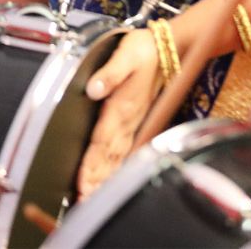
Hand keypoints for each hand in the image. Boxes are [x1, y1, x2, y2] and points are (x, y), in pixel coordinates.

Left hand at [78, 26, 165, 197]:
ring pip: (116, 157)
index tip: (82, 183)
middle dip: (95, 180)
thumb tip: (94, 89)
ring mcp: (132, 123)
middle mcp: (127, 120)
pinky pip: (124, 151)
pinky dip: (116, 168)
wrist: (168, 49)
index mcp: (122, 107)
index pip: (103, 141)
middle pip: (108, 157)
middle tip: (82, 201)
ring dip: (104, 178)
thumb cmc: (144, 50)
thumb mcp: (126, 55)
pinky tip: (109, 179)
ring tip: (91, 198)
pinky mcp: (134, 121)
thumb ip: (110, 73)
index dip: (91, 164)